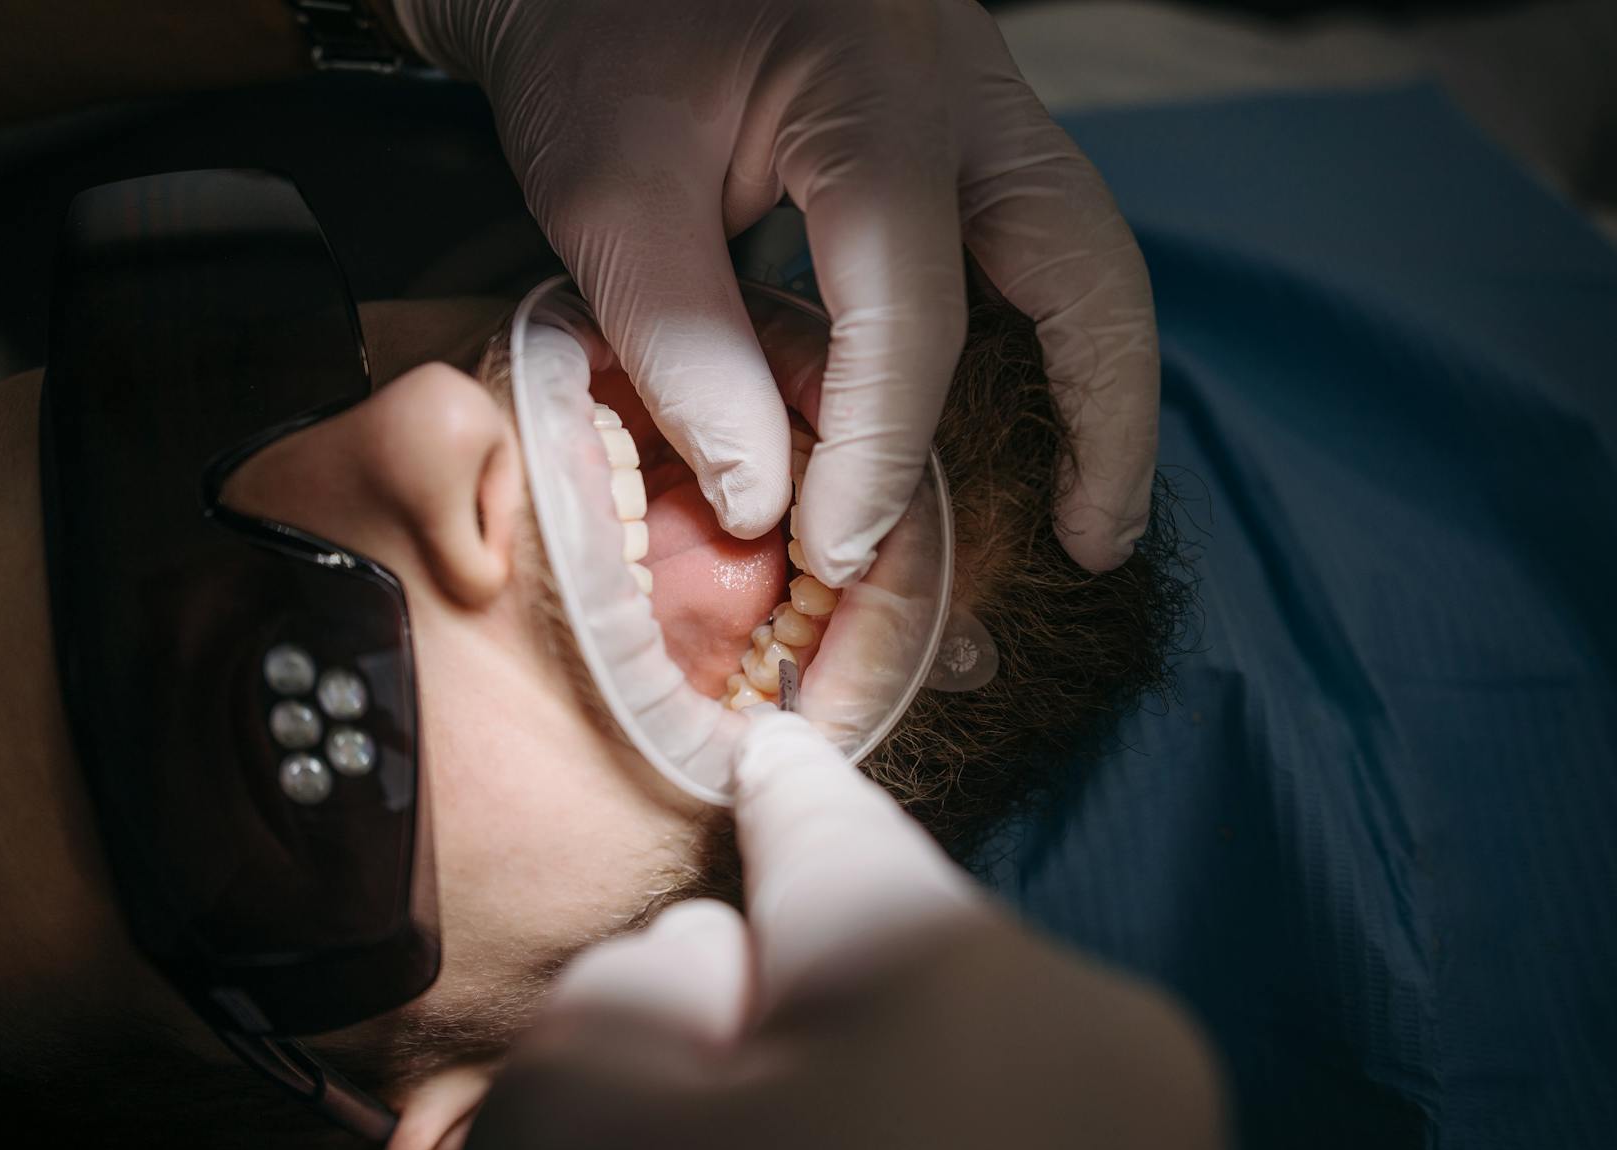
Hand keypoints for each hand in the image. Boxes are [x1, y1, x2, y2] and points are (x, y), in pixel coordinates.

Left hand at [393, 0, 1158, 580]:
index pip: (911, 303)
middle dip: (1107, 414)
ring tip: (1085, 512)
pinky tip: (1016, 429)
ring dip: (1098, 383)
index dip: (882, 446)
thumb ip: (682, 342)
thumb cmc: (594, 46)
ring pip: (1085, 250)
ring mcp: (975, 102)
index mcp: (874, 89)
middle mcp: (961, 90)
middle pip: (1086, 261)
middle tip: (1090, 543)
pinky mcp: (959, 128)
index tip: (839, 549)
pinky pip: (1033, 243)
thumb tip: (763, 500)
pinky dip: (1041, 343)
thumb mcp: (605, 190)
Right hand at [451, 713, 1256, 1149]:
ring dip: (852, 1142)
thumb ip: (614, 1009)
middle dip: (783, 1023)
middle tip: (675, 1121)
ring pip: (965, 1111)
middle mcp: (1113, 1061)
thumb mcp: (583, 1148)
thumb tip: (703, 977)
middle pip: (898, 987)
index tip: (760, 751)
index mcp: (973, 973)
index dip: (769, 789)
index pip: (833, 830)